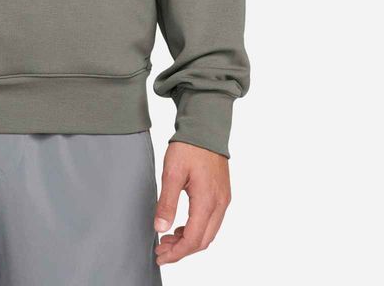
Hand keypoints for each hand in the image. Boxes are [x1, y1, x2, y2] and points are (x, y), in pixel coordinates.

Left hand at [153, 141, 230, 265]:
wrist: (206, 127)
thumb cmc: (188, 146)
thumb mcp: (172, 172)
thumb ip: (167, 202)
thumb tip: (160, 228)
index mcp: (207, 201)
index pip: (194, 239)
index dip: (177, 253)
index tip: (161, 256)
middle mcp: (220, 204)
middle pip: (203, 241)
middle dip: (182, 250)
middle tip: (161, 250)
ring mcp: (223, 200)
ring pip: (209, 233)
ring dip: (189, 241)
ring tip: (167, 239)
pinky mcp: (222, 195)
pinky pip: (212, 222)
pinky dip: (197, 230)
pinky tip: (181, 226)